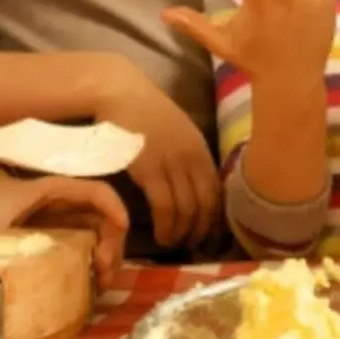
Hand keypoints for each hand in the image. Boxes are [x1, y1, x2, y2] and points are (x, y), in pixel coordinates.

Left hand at [0, 170, 128, 289]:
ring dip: (109, 259)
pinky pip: (89, 249)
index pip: (97, 192)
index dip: (115, 207)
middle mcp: (70, 206)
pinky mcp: (62, 240)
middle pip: (107, 219)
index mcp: (57, 192)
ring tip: (101, 286)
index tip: (123, 227)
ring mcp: (68, 223)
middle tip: (105, 271)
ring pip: (102, 237)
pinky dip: (95, 266)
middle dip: (114, 244)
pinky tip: (89, 287)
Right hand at [95, 88, 220, 250]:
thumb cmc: (146, 112)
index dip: (216, 219)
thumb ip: (190, 157)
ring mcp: (172, 163)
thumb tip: (197, 187)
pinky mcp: (149, 169)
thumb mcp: (180, 132)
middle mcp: (192, 158)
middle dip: (201, 231)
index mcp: (202, 149)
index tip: (210, 236)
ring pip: (187, 210)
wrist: (121, 93)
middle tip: (193, 246)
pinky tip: (161, 235)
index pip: (218, 192)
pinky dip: (166, 226)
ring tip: (173, 243)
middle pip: (206, 205)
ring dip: (181, 233)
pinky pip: (164, 207)